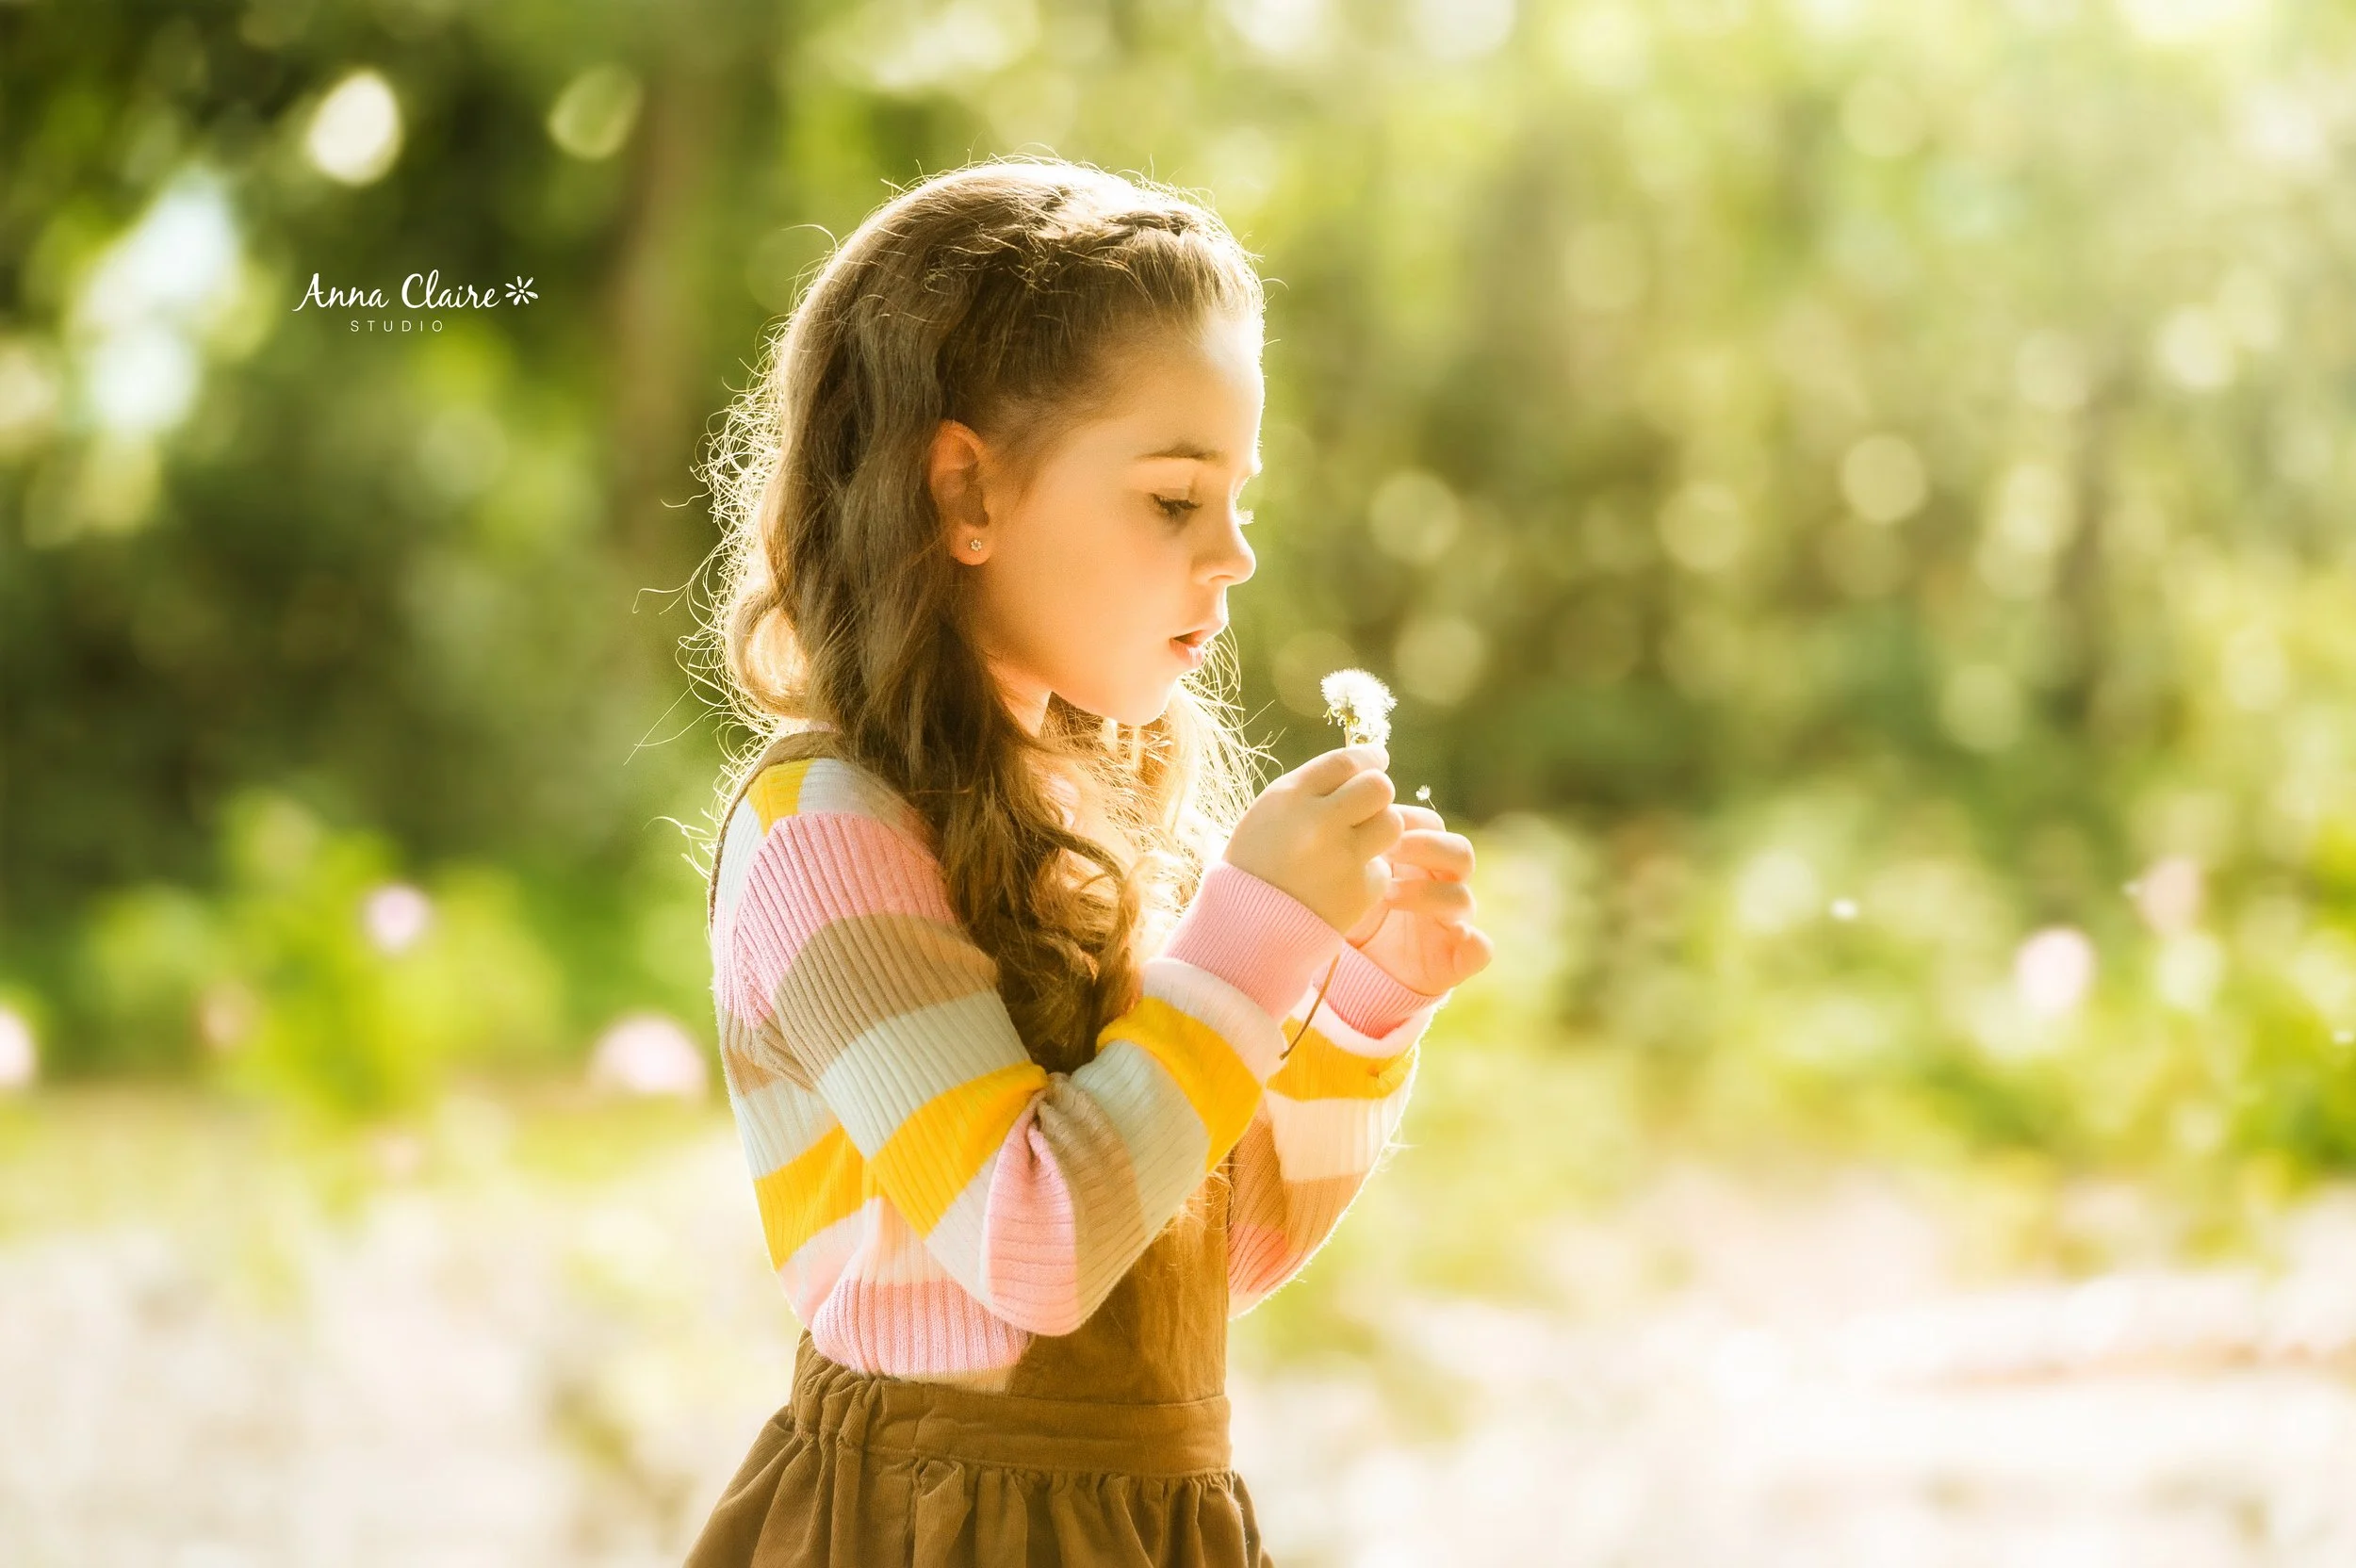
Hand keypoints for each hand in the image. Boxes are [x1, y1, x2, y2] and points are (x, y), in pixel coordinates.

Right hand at [1223, 744, 1403, 935]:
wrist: (1244, 926)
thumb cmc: (1257, 861)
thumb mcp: (1271, 811)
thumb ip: (1314, 788)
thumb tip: (1367, 765)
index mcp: (1290, 797)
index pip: (1347, 761)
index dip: (1369, 758)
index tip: (1377, 761)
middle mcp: (1319, 822)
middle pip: (1379, 787)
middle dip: (1378, 793)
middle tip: (1368, 805)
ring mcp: (1342, 858)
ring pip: (1392, 823)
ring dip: (1379, 830)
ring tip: (1356, 842)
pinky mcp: (1359, 891)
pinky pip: (1382, 868)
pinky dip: (1366, 872)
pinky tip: (1340, 881)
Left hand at [1341, 803, 1492, 996]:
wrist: (1342, 969)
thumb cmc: (1343, 910)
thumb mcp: (1344, 874)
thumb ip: (1351, 845)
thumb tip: (1344, 806)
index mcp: (1418, 860)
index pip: (1432, 826)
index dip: (1411, 821)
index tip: (1377, 819)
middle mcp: (1440, 887)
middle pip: (1459, 853)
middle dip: (1427, 848)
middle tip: (1388, 848)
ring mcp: (1450, 923)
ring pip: (1463, 899)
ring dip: (1427, 894)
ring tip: (1387, 895)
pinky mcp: (1454, 959)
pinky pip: (1480, 950)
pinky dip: (1475, 944)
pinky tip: (1460, 938)